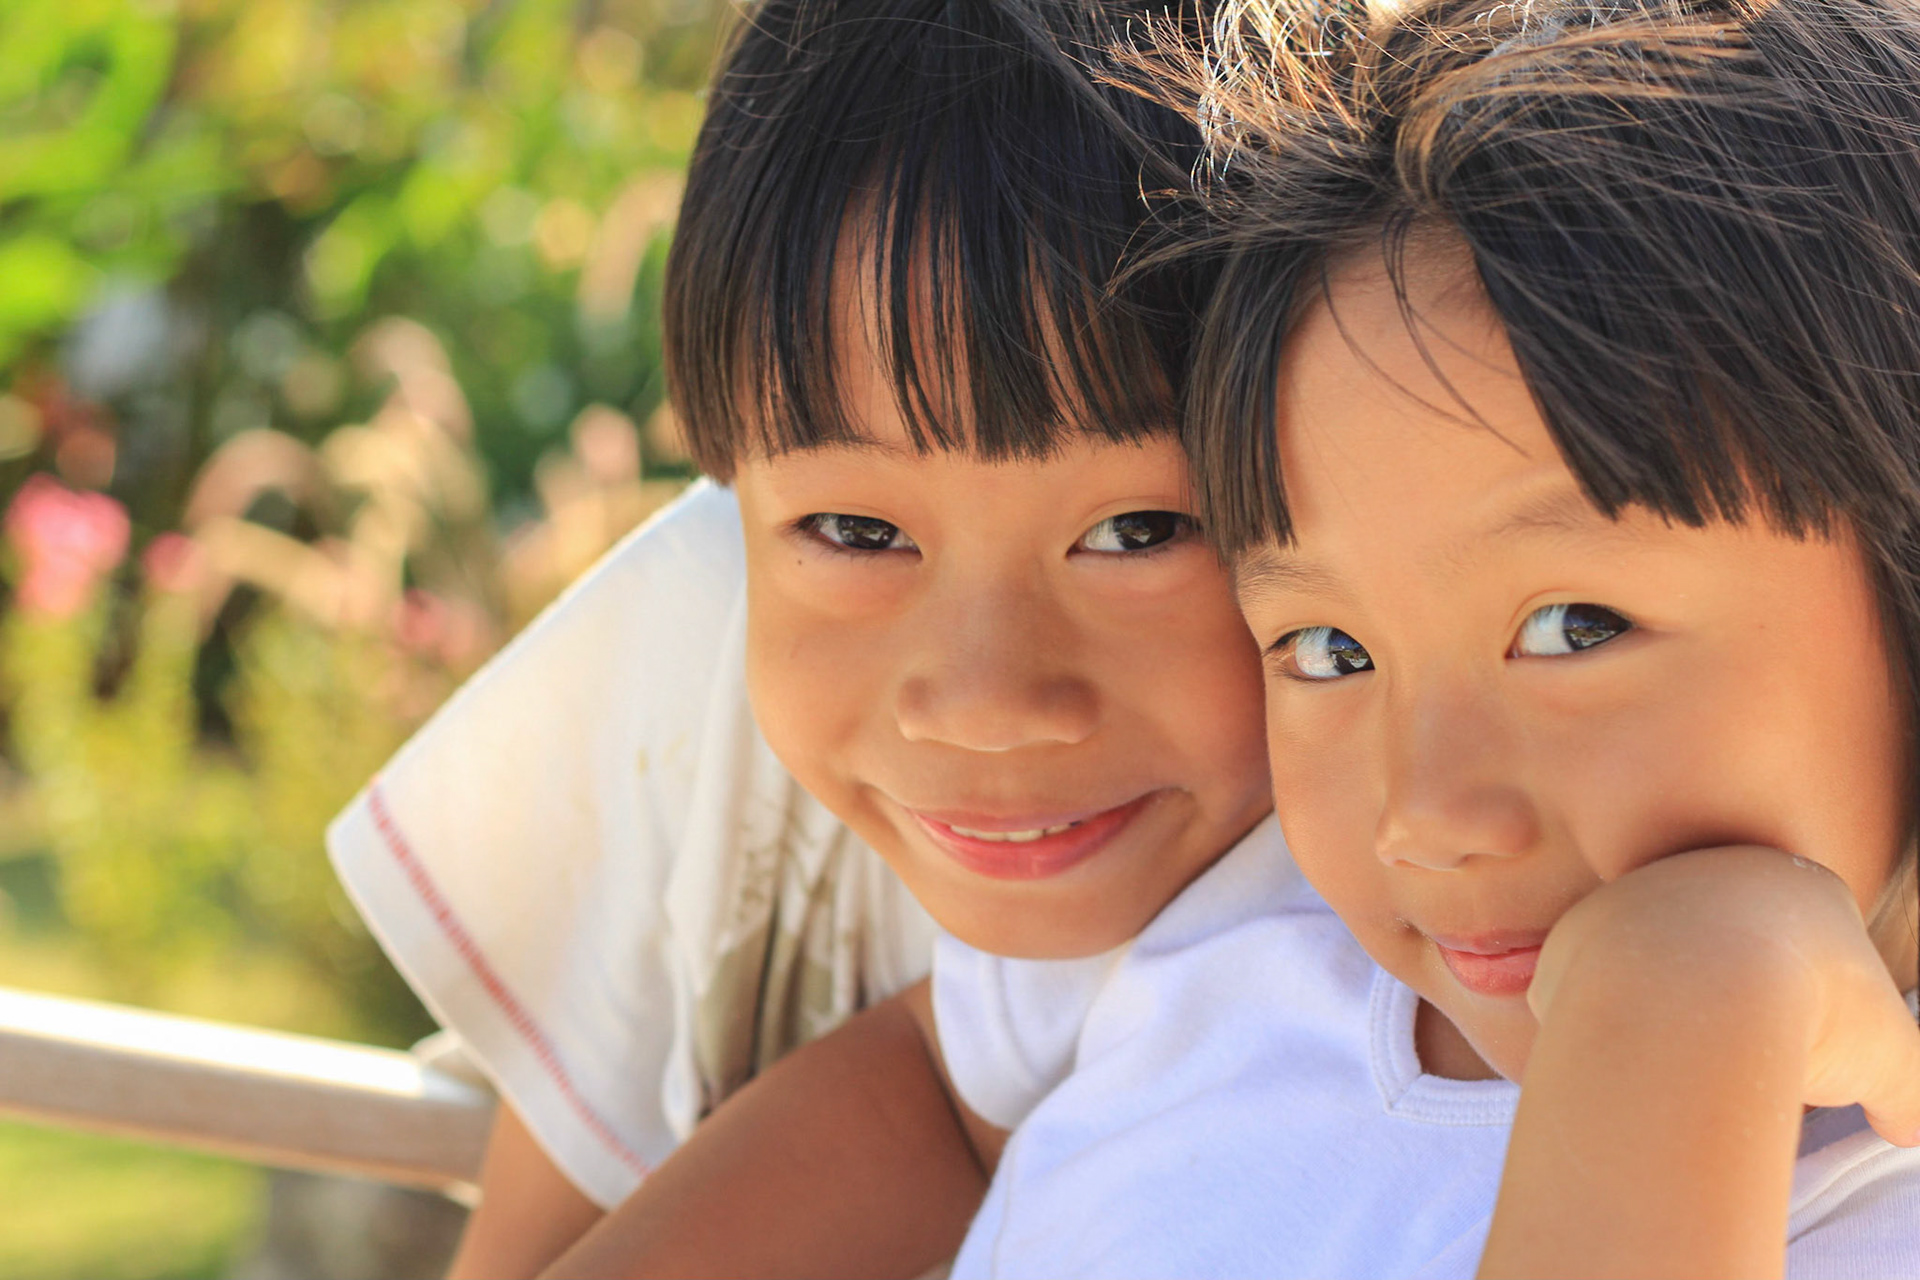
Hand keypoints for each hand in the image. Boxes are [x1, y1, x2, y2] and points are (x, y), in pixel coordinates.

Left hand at [1529, 844, 1919, 1146]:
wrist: (1691, 999)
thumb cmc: (1806, 1014)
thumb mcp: (1891, 1060)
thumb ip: (1903, 1091)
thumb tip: (1902, 1127)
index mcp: (1797, 884)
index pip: (1809, 940)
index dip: (1816, 1003)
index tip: (1810, 1040)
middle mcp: (1710, 870)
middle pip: (1727, 942)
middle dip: (1737, 999)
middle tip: (1748, 1050)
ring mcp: (1637, 893)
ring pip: (1657, 960)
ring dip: (1672, 1009)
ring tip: (1692, 1058)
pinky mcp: (1577, 932)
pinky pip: (1597, 985)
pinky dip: (1616, 1023)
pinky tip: (1638, 1051)